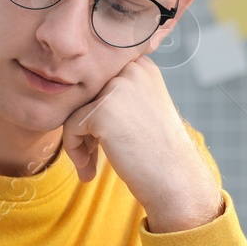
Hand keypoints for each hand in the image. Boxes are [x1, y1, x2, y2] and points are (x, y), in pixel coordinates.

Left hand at [61, 54, 223, 232]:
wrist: (176, 179)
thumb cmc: (159, 152)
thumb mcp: (143, 109)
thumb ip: (117, 96)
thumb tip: (76, 97)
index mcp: (142, 66)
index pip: (100, 82)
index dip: (96, 112)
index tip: (100, 141)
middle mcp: (131, 70)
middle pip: (87, 95)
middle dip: (86, 128)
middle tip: (93, 156)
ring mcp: (117, 87)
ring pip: (76, 110)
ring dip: (79, 141)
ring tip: (89, 167)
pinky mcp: (102, 110)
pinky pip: (70, 127)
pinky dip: (74, 150)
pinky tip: (88, 170)